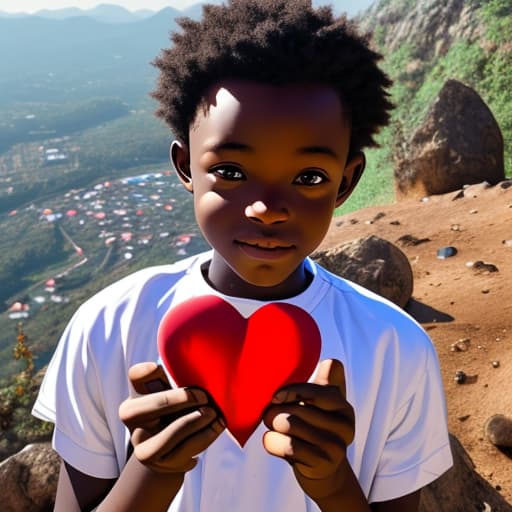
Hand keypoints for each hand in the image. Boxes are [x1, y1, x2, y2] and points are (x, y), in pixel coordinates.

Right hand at [119, 362, 224, 474]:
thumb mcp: (172, 392)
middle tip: (204, 397)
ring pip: (171, 433)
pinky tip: (216, 427)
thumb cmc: (174, 411)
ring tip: (214, 413)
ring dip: (197, 421)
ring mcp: (142, 444)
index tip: (158, 367)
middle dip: (181, 399)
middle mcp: (132, 420)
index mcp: (136, 395)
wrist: (166, 451)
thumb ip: (177, 376)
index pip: (137, 376)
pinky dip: (205, 436)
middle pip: (152, 405)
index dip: (147, 370)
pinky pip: (185, 450)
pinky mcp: (158, 463)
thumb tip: (198, 350)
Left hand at [262, 359, 354, 502]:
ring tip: (272, 427)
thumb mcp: (319, 403)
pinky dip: (272, 442)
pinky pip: (288, 446)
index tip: (277, 396)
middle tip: (269, 415)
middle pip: (297, 407)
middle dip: (275, 410)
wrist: (322, 471)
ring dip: (272, 426)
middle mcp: (345, 424)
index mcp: (342, 404)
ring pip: (290, 424)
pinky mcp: (323, 464)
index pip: (317, 388)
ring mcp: (336, 446)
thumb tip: (324, 359)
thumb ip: (322, 380)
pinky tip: (272, 441)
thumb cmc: (313, 427)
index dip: (294, 390)